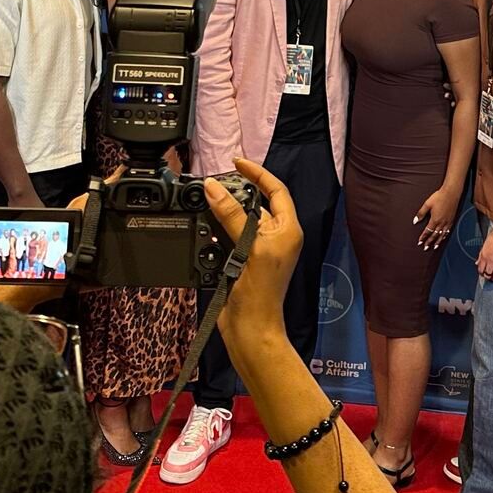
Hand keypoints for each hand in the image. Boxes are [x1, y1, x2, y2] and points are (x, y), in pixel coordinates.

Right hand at [204, 158, 303, 347]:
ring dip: (223, 211)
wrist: (250, 330)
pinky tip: (205, 228)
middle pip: (255, 203)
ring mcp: (258, 250)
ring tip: (206, 202)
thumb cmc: (261, 294)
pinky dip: (216, 230)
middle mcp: (275, 237)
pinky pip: (227, 237)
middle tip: (214, 183)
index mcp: (288, 230)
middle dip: (236, 191)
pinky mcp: (241, 262)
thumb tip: (214, 188)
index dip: (257, 173)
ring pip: (239, 219)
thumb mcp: (249, 248)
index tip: (237, 162)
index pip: (276, 190)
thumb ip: (232, 216)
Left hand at [414, 185, 460, 249]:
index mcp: (435, 219)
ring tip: (434, 247)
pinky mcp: (451, 220)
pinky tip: (442, 238)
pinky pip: (447, 231)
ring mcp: (447, 222)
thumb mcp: (427, 204)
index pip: (427, 231)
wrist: (451, 193)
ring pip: (441, 235)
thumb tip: (415, 221)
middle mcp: (441, 223)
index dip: (423, 237)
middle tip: (425, 248)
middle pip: (434, 235)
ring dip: (437, 242)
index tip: (419, 242)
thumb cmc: (439, 197)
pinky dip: (444, 236)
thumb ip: (421, 213)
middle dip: (429, 242)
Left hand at [477, 225, 492, 281]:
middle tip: (489, 277)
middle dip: (488, 277)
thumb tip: (477, 262)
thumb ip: (481, 255)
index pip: (481, 269)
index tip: (483, 274)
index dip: (481, 273)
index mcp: (484, 256)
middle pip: (488, 274)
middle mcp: (491, 260)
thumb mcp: (485, 244)